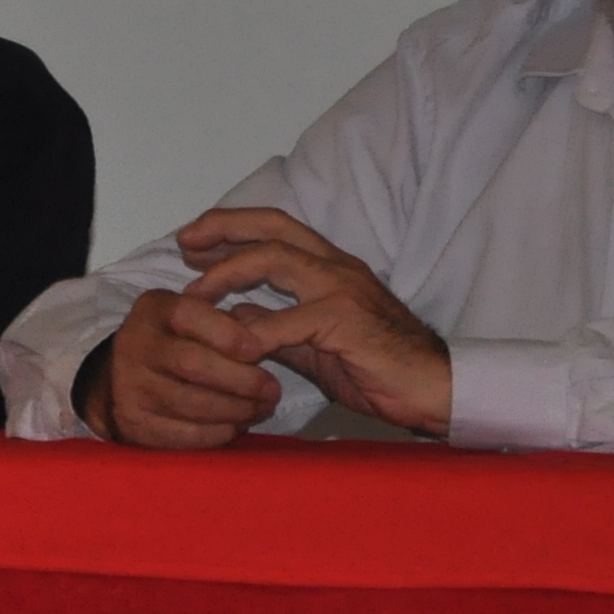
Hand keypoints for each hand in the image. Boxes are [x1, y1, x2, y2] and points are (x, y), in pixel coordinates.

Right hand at [85, 284, 285, 448]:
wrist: (121, 375)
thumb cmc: (177, 339)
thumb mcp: (194, 316)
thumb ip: (227, 320)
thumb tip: (269, 336)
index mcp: (154, 309)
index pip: (189, 315)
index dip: (227, 334)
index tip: (260, 350)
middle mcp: (136, 345)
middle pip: (192, 364)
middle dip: (241, 380)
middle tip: (272, 390)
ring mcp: (129, 387)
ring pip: (190, 404)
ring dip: (235, 410)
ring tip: (262, 408)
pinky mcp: (133, 423)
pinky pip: (182, 434)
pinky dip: (216, 433)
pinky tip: (238, 426)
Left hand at [182, 208, 450, 436]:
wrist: (430, 387)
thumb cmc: (379, 368)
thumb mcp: (315, 345)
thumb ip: (278, 329)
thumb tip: (238, 319)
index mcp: (332, 268)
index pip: (277, 229)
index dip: (232, 228)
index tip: (193, 241)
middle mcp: (337, 266)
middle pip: (273, 226)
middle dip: (223, 228)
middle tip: (183, 243)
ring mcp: (342, 288)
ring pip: (274, 259)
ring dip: (226, 274)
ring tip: (195, 297)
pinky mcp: (344, 319)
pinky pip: (285, 322)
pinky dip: (254, 334)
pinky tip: (234, 350)